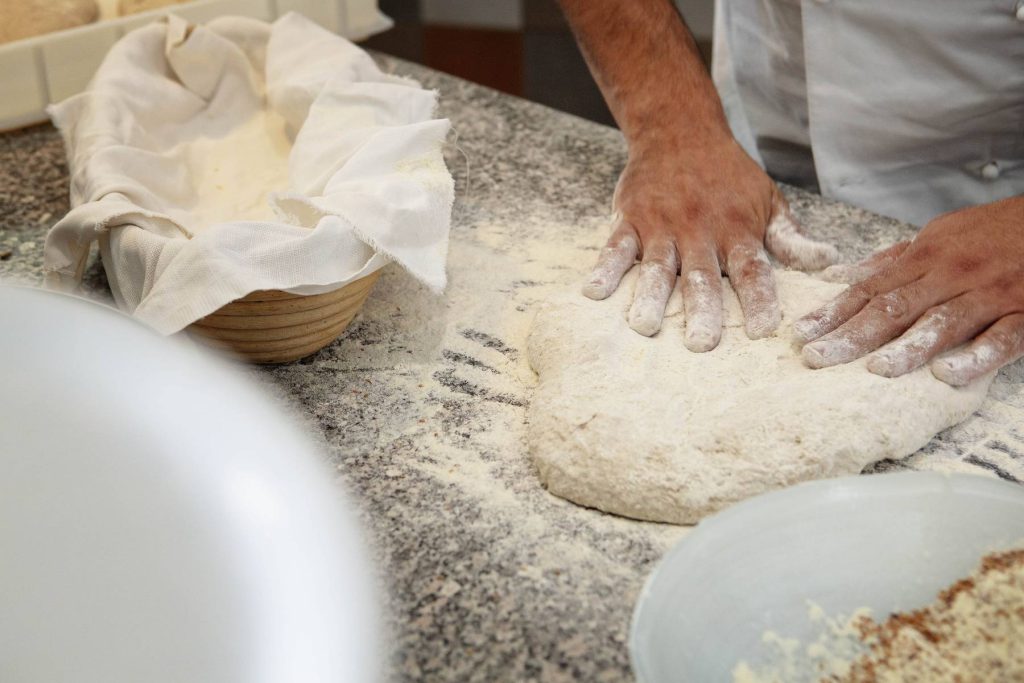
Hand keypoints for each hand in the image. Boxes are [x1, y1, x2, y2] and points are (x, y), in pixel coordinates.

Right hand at [583, 138, 836, 350]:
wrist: (680, 129)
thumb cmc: (729, 175)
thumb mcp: (768, 201)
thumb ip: (791, 238)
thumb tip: (827, 263)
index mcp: (737, 230)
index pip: (752, 270)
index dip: (759, 300)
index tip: (765, 331)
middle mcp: (699, 230)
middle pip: (702, 276)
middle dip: (701, 310)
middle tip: (700, 344)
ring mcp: (662, 225)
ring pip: (657, 266)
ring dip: (651, 296)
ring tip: (645, 326)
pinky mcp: (630, 218)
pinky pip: (615, 247)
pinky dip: (605, 268)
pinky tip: (594, 293)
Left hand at [794, 196, 1023, 384]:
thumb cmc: (993, 234)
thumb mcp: (939, 236)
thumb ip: (892, 261)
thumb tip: (839, 276)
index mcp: (926, 258)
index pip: (869, 290)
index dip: (833, 312)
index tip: (800, 334)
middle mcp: (952, 275)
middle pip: (894, 308)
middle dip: (852, 334)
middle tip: (815, 358)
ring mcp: (989, 294)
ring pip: (943, 322)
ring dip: (907, 347)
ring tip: (874, 370)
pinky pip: (1001, 338)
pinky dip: (975, 356)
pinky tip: (947, 376)